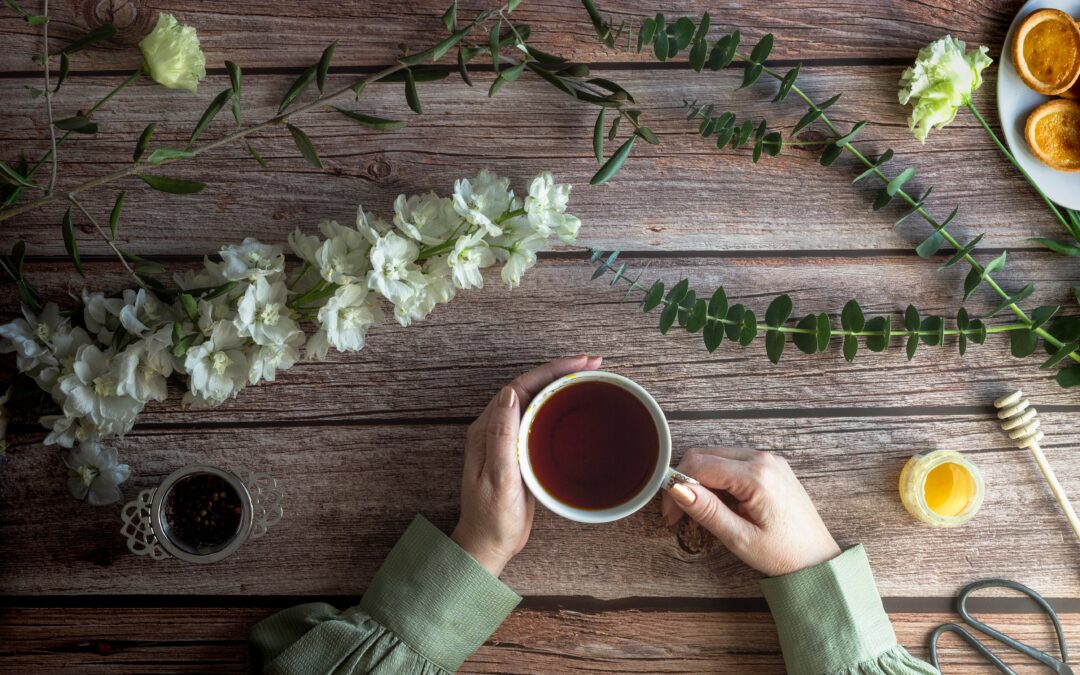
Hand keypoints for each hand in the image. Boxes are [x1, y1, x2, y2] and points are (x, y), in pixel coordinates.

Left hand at [451, 354, 603, 576]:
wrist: (489, 544)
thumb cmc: (491, 517)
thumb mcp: (499, 478)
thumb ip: (502, 436)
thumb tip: (511, 394)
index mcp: (487, 430)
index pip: (520, 387)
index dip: (551, 370)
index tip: (579, 362)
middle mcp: (496, 429)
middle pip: (530, 387)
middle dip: (560, 371)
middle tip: (593, 363)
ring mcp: (508, 439)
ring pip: (536, 400)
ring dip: (561, 385)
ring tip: (590, 376)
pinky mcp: (520, 451)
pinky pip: (540, 418)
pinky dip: (559, 406)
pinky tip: (576, 407)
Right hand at [661, 447, 840, 576]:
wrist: (819, 560)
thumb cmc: (784, 554)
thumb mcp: (740, 538)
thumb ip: (707, 510)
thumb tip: (677, 488)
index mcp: (757, 476)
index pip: (699, 465)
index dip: (676, 487)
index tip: (671, 515)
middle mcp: (763, 459)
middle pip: (704, 456)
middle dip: (685, 482)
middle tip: (678, 516)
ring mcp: (768, 460)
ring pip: (716, 457)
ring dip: (700, 482)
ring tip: (699, 515)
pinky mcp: (770, 466)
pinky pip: (733, 463)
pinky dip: (717, 480)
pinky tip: (718, 506)